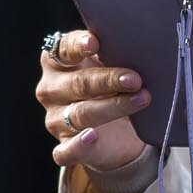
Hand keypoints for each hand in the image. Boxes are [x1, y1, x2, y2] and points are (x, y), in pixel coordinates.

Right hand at [37, 30, 153, 172]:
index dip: (77, 45)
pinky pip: (66, 150)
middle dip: (107, 80)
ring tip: (141, 100)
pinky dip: (78, 144)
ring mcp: (54, 120)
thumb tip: (135, 43)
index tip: (94, 43)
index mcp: (56, 62)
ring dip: (112, 107)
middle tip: (135, 79)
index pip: (62, 50)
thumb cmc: (110, 86)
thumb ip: (114, 52)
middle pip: (78, 84)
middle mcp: (51, 90)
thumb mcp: (111, 64)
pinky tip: (92, 136)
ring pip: (79, 114)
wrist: (115, 129)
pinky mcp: (64, 147)